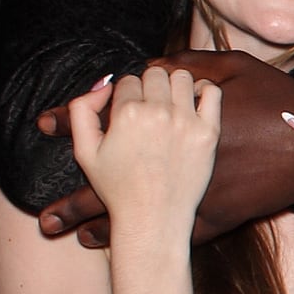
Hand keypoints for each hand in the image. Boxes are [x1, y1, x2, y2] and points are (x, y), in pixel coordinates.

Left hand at [38, 49, 293, 245]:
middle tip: (44, 217)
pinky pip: (170, 232)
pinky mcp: (212, 217)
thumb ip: (189, 67)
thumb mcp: (235, 69)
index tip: (44, 127)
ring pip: (134, 212)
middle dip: (74, 199)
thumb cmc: (277, 102)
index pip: (111, 114)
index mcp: (172, 115)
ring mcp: (190, 189)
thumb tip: (154, 66)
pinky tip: (116, 247)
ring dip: (97, 224)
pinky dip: (141, 239)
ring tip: (64, 236)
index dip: (73, 119)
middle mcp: (171, 153)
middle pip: (110, 176)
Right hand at [65, 66, 220, 243]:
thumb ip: (81, 110)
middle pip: (154, 74)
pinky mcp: (209, 133)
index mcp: (126, 113)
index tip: (130, 111)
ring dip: (174, 85)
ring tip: (170, 104)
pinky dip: (203, 91)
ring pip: (182, 77)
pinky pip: (211, 92)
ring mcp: (186, 122)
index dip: (127, 95)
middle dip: (149, 87)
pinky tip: (194, 104)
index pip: (128, 80)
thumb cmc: (117, 189)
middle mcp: (157, 112)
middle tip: (149, 108)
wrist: (153, 219)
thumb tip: (104, 84)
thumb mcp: (83, 151)